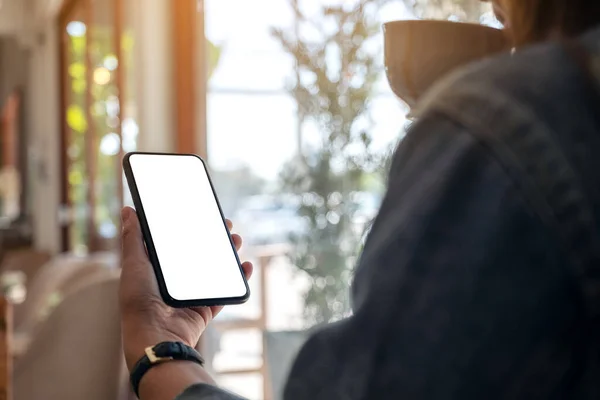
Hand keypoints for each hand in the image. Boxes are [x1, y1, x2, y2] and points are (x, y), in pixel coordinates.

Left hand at [119, 206, 252, 369]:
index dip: (190, 227)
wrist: (155, 335)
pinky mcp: (205, 308)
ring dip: (228, 255)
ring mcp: (192, 295)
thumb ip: (134, 237)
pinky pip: (226, 292)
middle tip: (225, 225)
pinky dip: (238, 279)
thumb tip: (128, 210)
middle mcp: (176, 282)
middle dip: (214, 238)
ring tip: (236, 240)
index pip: (177, 243)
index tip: (202, 213)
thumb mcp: (134, 263)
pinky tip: (245, 265)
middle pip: (199, 254)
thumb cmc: (138, 300)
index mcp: (157, 269)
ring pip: (215, 270)